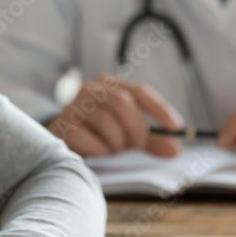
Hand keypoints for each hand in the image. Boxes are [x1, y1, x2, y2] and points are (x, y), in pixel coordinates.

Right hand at [46, 75, 184, 157]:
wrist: (59, 135)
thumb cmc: (97, 131)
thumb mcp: (125, 132)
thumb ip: (150, 140)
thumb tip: (175, 150)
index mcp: (109, 84)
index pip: (139, 90)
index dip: (159, 108)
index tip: (176, 127)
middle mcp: (92, 89)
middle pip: (124, 104)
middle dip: (137, 130)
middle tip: (138, 145)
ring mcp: (75, 106)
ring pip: (108, 123)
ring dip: (118, 143)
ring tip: (114, 149)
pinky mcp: (64, 126)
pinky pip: (92, 141)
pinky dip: (102, 150)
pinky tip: (100, 152)